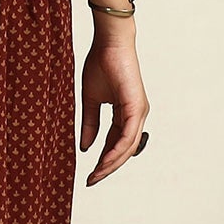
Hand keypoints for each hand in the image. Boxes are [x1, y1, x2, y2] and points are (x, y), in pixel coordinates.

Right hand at [79, 27, 148, 185]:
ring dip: (111, 163)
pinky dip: (116, 150)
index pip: (115, 143)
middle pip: (124, 150)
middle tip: (92, 180)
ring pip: (127, 147)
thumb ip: (90, 124)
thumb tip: (86, 147)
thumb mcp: (91, 100)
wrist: (108, 43)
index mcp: (125, 113)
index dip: (103, 159)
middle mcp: (135, 115)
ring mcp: (138, 112)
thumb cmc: (100, 64)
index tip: (90, 174)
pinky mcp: (136, 107)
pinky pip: (127, 136)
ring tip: (96, 174)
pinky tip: (104, 160)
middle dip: (108, 167)